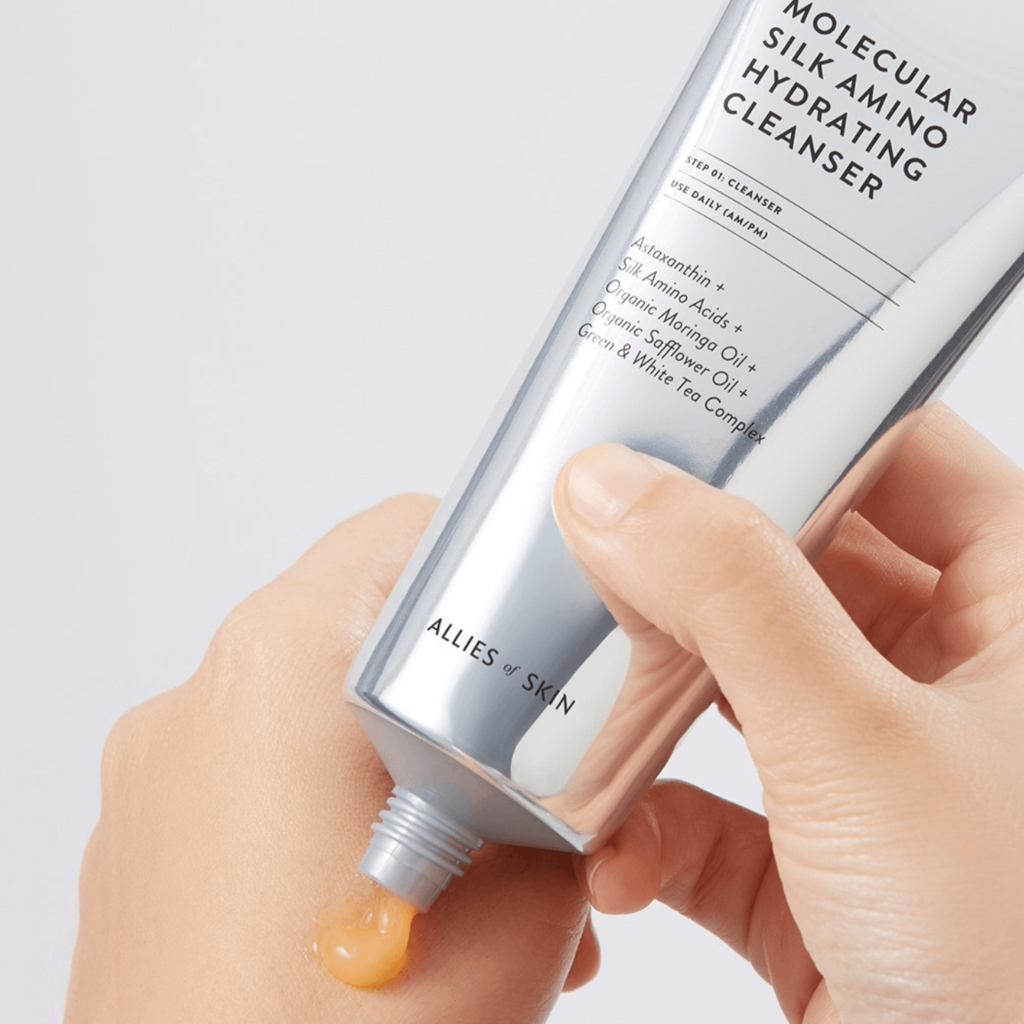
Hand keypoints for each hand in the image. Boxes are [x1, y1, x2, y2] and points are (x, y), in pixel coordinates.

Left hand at [64, 495, 595, 1023]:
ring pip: (315, 711)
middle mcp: (198, 701)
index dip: (489, 563)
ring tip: (464, 866)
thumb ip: (573, 798)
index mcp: (280, 667)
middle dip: (457, 684)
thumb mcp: (525, 902)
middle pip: (362, 629)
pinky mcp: (147, 849)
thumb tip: (597, 764)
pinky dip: (332, 811)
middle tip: (523, 768)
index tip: (542, 616)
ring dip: (399, 759)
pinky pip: (259, 783)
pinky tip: (388, 903)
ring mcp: (158, 778)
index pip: (400, 533)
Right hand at [552, 405, 1023, 1023]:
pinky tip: (615, 853)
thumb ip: (733, 598)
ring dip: (650, 705)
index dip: (792, 425)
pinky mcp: (817, 870)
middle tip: (592, 543)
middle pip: (796, 567)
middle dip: (688, 573)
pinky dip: (649, 828)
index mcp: (1021, 617)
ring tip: (580, 693)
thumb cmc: (1016, 972)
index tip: (677, 417)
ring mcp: (879, 778)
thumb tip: (615, 489)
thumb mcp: (865, 748)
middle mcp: (953, 685)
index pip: (902, 456)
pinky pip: (711, 811)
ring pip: (738, 688)